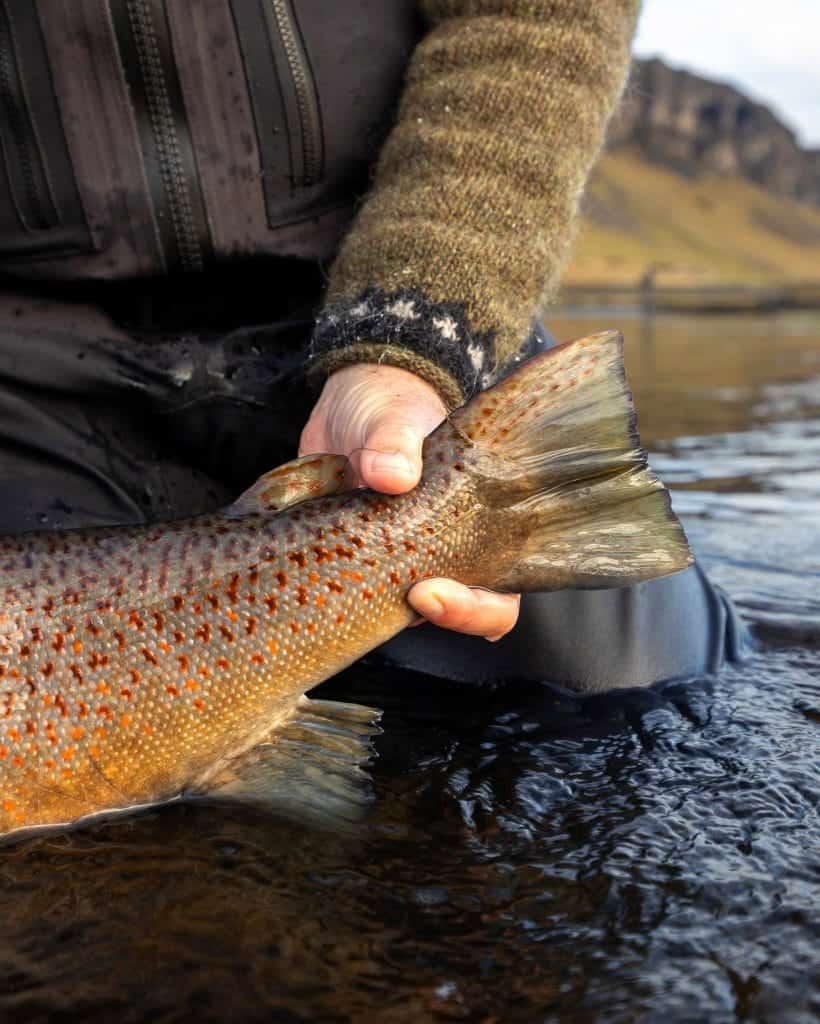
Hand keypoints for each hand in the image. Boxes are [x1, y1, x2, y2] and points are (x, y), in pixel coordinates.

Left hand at [300, 363, 519, 640]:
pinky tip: (314, 573)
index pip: (500, 597)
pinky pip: (350, 597)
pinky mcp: (358, 563)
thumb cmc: (389, 408)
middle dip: (437, 615)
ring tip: (347, 578)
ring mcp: (400, 563)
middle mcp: (446, 554)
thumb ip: (395, 440)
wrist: (345, 407)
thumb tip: (392, 475)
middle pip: (458, 613)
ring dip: (378, 607)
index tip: (429, 591)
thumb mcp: (395, 415)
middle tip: (407, 596)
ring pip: (400, 612)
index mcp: (480, 526)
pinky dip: (334, 595)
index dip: (475, 609)